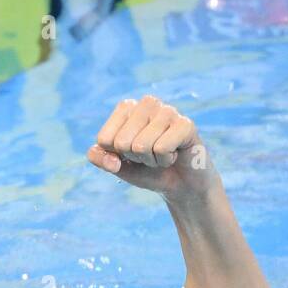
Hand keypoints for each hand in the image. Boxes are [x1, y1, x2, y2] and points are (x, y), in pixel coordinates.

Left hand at [86, 95, 218, 202]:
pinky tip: (175, 154)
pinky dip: (165, 160)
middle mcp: (147, 103)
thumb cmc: (148, 171)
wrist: (181, 184)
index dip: (117, 156)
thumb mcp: (119, 167)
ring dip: (151, 160)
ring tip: (163, 155)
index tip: (132, 154)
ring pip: (141, 146)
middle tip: (150, 155)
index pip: (105, 139)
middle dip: (135, 158)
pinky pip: (161, 148)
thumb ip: (102, 160)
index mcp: (126, 108)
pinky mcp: (185, 123)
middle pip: (122, 142)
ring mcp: (168, 110)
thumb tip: (102, 156)